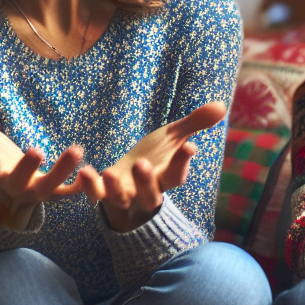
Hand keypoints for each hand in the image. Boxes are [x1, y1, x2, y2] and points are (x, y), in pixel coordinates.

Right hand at [0, 94, 96, 228]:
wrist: (11, 196)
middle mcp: (15, 185)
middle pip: (20, 179)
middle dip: (27, 167)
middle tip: (36, 150)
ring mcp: (37, 191)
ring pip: (51, 185)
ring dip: (63, 170)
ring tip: (77, 150)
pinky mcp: (56, 193)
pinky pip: (71, 193)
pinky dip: (83, 186)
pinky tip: (93, 171)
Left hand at [82, 102, 225, 232]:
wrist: (129, 179)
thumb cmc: (156, 156)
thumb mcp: (173, 137)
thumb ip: (194, 123)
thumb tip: (221, 106)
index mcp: (167, 177)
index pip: (177, 174)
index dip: (182, 163)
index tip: (188, 147)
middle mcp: (147, 192)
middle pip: (150, 194)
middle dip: (146, 181)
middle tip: (141, 164)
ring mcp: (124, 195)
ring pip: (120, 199)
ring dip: (113, 188)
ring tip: (106, 171)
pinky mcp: (104, 193)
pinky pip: (95, 194)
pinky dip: (89, 187)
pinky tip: (83, 172)